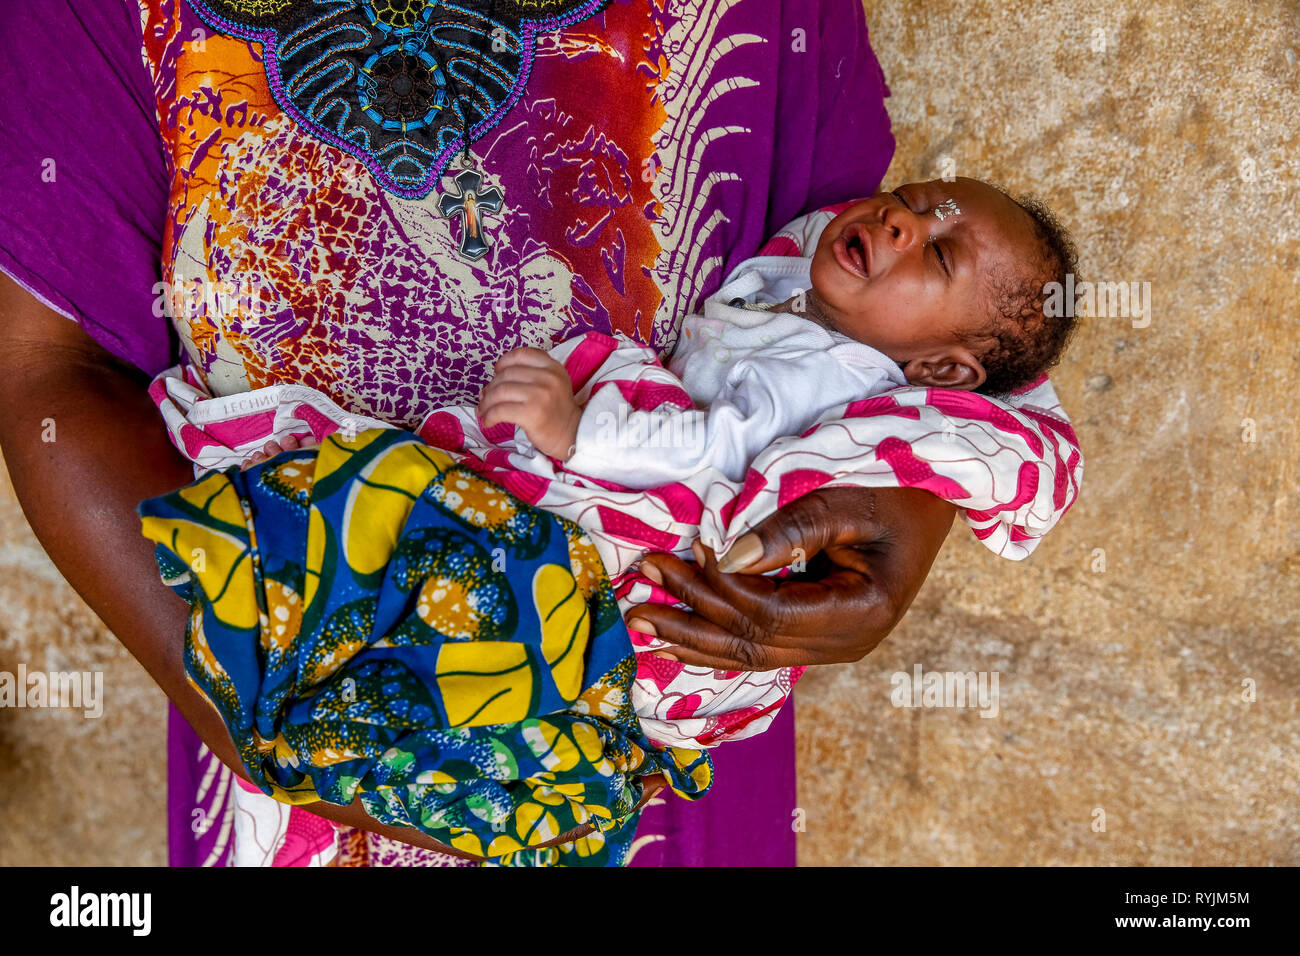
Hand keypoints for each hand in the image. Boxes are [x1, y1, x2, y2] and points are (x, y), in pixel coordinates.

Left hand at [479, 347, 581, 459]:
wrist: (571, 435)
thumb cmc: (555, 412)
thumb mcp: (552, 384)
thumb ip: (529, 375)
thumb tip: (489, 385)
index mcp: (553, 367)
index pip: (521, 355)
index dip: (503, 362)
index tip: (496, 374)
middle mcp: (548, 378)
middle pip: (506, 375)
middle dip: (490, 388)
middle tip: (486, 400)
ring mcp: (541, 395)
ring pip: (500, 392)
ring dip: (486, 403)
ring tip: (484, 412)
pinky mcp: (532, 414)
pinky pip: (500, 410)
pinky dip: (489, 416)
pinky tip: (488, 422)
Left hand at [626, 486, 956, 668]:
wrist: (936, 494)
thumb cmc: (897, 484)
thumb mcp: (850, 497)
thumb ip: (793, 527)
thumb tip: (725, 556)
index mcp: (863, 612)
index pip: (770, 614)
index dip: (721, 588)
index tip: (686, 548)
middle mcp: (847, 642)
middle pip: (753, 642)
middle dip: (691, 615)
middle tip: (638, 588)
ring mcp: (833, 644)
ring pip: (750, 653)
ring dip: (693, 636)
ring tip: (639, 620)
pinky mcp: (818, 632)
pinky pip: (759, 643)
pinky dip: (715, 637)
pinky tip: (676, 633)